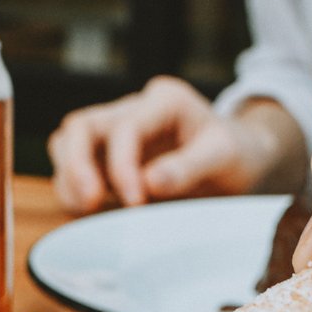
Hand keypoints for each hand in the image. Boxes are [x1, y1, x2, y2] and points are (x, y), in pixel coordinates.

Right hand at [48, 76, 307, 212]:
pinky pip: (75, 167)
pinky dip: (74, 188)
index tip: (136, 203)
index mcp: (165, 100)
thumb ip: (190, 168)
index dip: (122, 167)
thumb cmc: (236, 153)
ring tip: (88, 208)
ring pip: (69, 142)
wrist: (242, 158)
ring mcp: (117, 132)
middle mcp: (134, 109)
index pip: (125, 128)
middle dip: (77, 165)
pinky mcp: (109, 157)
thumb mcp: (226, 156)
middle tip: (90, 202)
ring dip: (70, 177)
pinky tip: (91, 211)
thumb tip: (150, 183)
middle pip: (81, 126)